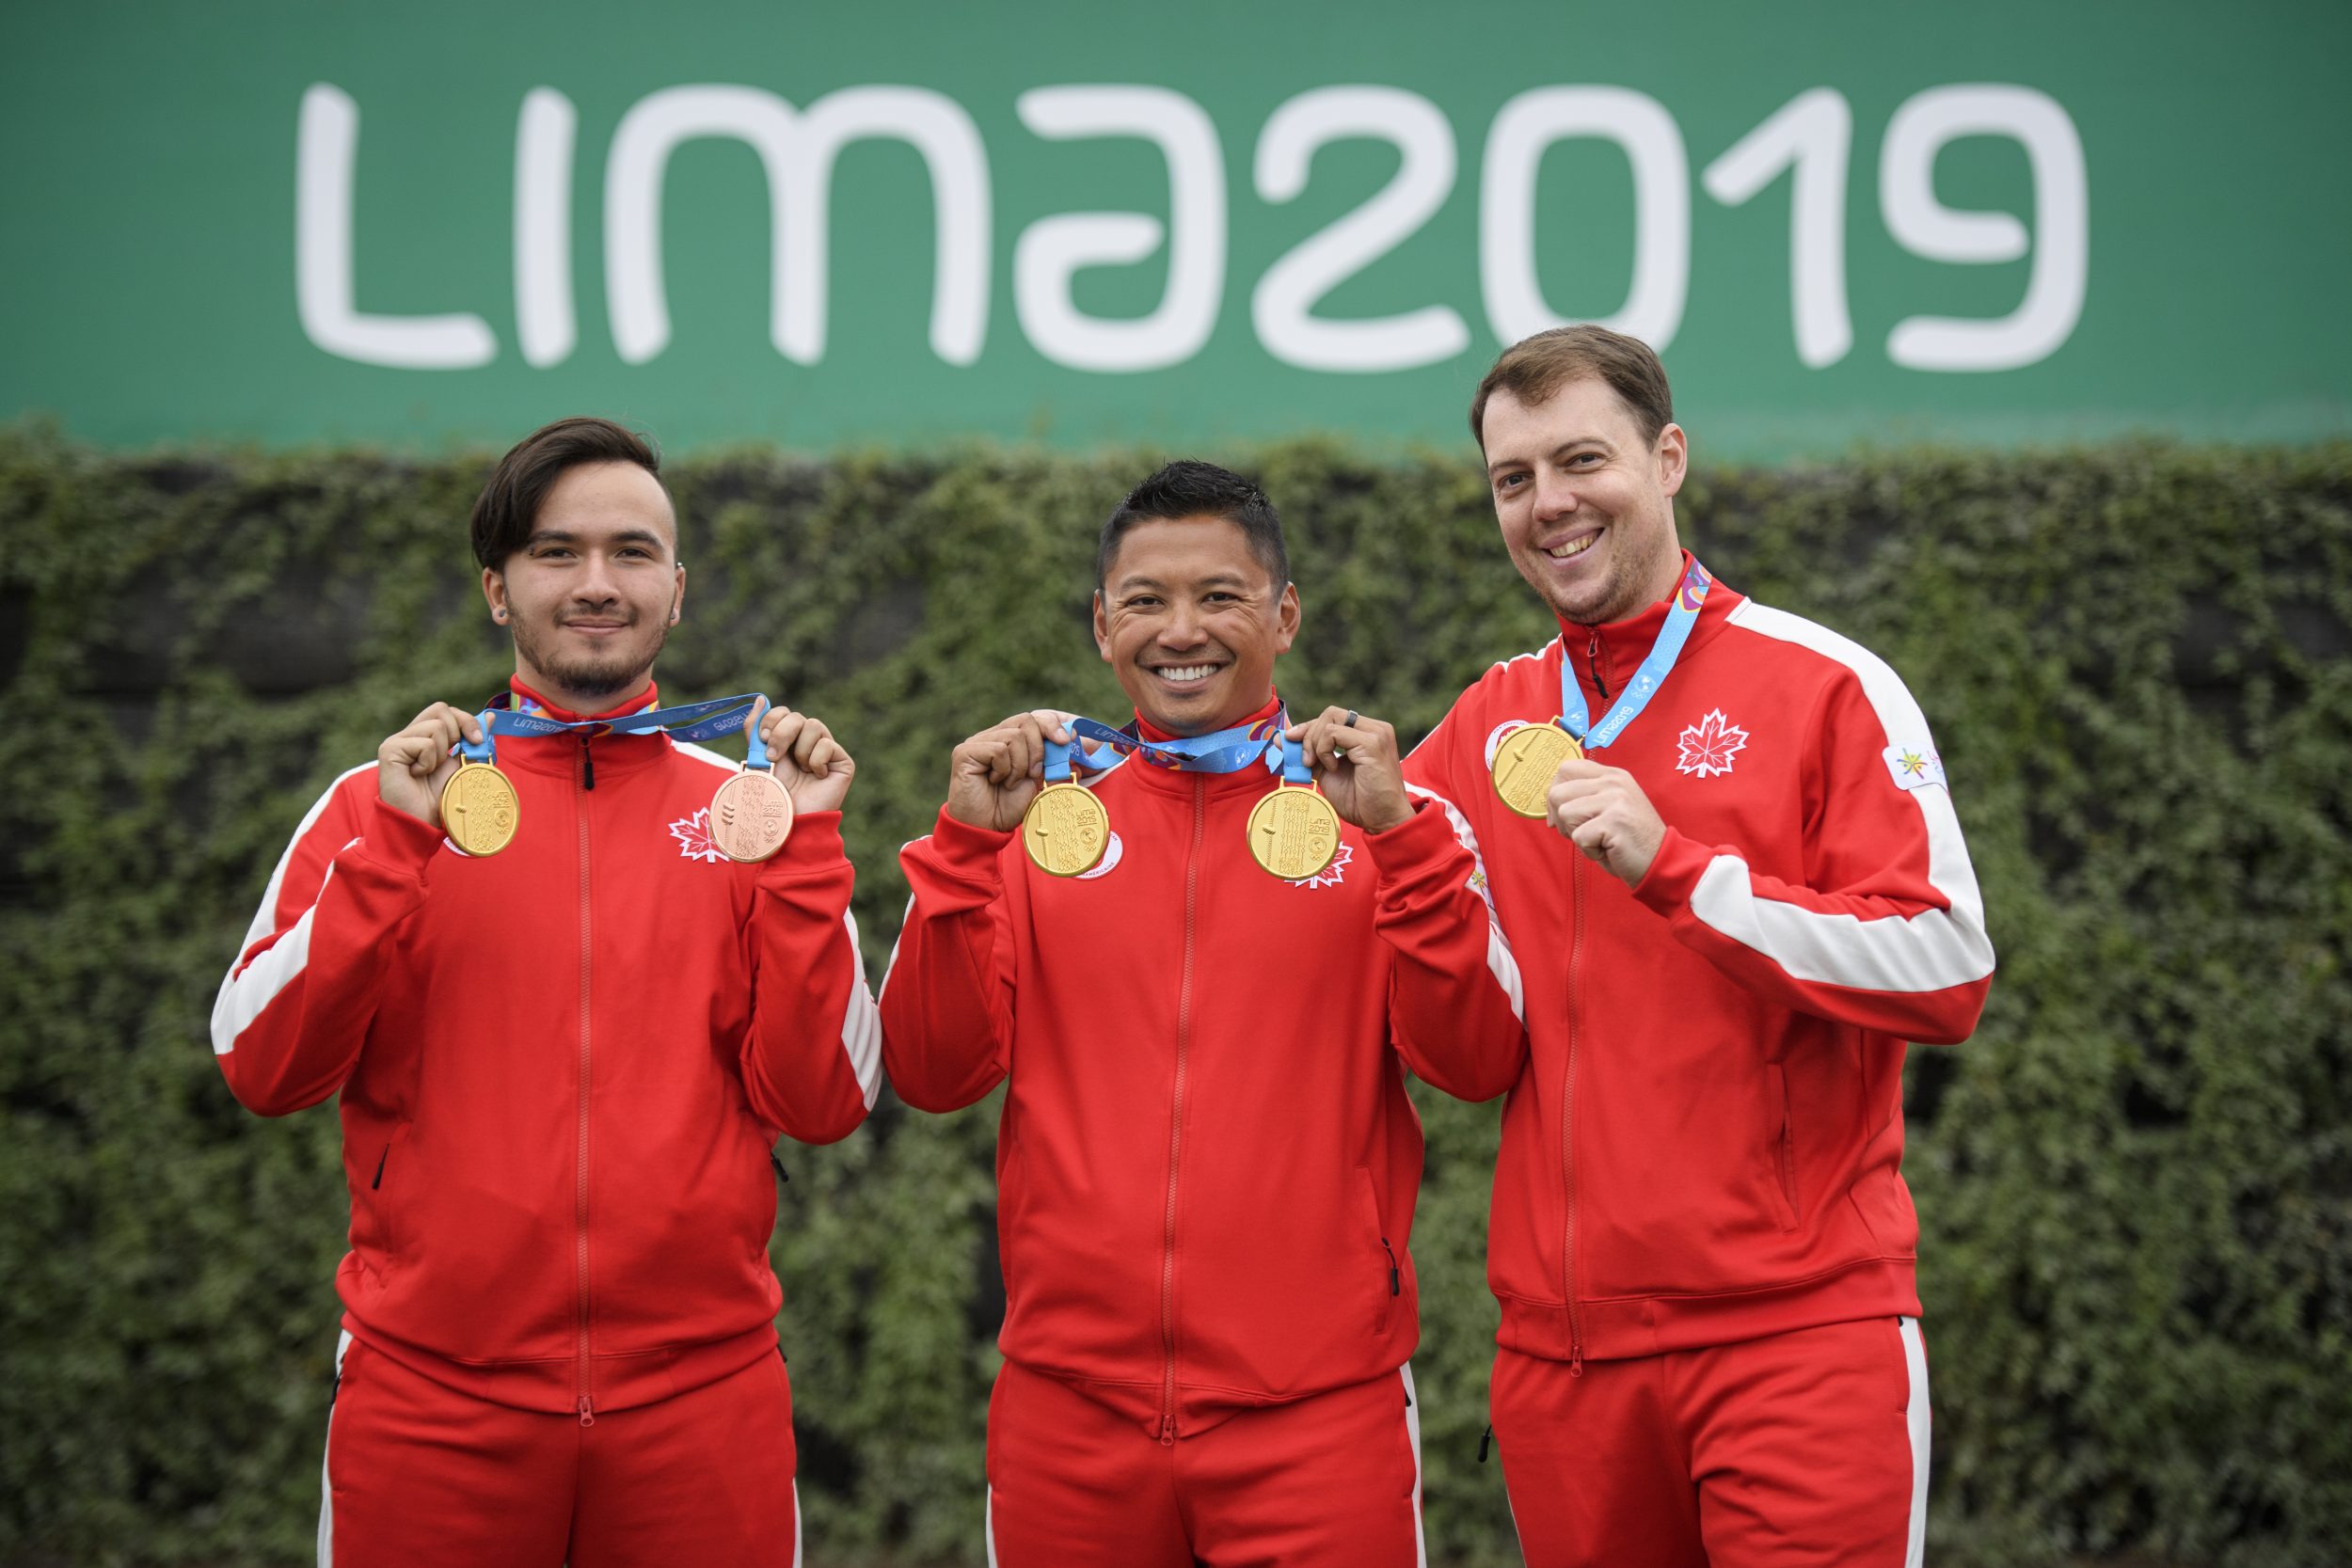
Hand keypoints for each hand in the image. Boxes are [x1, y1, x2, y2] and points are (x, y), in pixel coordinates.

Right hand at [378, 703, 485, 826]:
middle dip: (457, 732)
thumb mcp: (462, 765)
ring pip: (436, 727)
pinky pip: (424, 744)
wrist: (422, 822)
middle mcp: (408, 734)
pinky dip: (428, 762)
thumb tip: (489, 717)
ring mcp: (397, 740)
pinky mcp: (390, 749)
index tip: (478, 739)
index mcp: (423, 735)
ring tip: (428, 772)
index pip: (445, 710)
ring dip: (441, 754)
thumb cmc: (439, 798)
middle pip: (440, 709)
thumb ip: (472, 742)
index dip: (465, 720)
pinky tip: (417, 775)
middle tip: (448, 758)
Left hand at [749, 699, 855, 814]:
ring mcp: (827, 751)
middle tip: (774, 757)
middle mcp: (808, 742)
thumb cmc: (774, 794)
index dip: (772, 719)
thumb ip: (756, 729)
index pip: (783, 712)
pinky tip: (817, 777)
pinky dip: (816, 761)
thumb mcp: (758, 758)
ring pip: (814, 725)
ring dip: (800, 750)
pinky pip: (828, 745)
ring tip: (801, 771)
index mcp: (788, 740)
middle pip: (796, 716)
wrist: (791, 820)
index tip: (762, 739)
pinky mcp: (843, 762)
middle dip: (781, 734)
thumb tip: (759, 698)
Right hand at [946, 710, 1076, 832]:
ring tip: (1010, 783)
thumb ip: (1049, 758)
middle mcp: (991, 736)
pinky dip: (1004, 770)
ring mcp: (977, 742)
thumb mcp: (1037, 780)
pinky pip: (998, 750)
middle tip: (1033, 774)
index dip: (1051, 726)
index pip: (1032, 719)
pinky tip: (995, 782)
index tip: (1066, 741)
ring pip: (1014, 737)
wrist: (986, 828)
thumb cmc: (1008, 806)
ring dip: (1020, 765)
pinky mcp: (965, 752)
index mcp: (1007, 740)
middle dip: (1038, 749)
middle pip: (1026, 721)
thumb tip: (1071, 739)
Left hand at [1284, 706, 1411, 833]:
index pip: (1332, 717)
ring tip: (1323, 767)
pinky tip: (1333, 768)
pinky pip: (1333, 733)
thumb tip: (1281, 739)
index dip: (1308, 727)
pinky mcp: (1372, 743)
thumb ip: (1309, 755)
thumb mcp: (1327, 773)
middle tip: (1305, 761)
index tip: (1289, 741)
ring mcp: (1376, 734)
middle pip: (1330, 713)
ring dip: (1315, 743)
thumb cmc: (1359, 801)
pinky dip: (1324, 750)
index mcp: (1367, 733)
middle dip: (1308, 734)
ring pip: (1330, 719)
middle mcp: (1375, 728)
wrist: (1381, 820)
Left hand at [1546, 756, 1665, 884]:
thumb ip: (1585, 796)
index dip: (1556, 793)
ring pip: (1564, 813)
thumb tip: (1550, 800)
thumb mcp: (1609, 807)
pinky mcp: (1614, 821)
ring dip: (1576, 835)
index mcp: (1612, 775)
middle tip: (1584, 833)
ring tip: (1600, 840)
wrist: (1660, 861)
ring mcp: (1616, 799)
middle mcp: (1614, 782)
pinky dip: (1589, 851)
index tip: (1563, 815)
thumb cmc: (1628, 840)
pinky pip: (1579, 837)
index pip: (1566, 768)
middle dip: (1561, 819)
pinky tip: (1609, 849)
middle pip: (1557, 793)